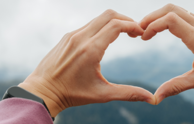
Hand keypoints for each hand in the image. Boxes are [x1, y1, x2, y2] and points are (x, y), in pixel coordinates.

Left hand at [18, 9, 154, 116]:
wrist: (42, 91)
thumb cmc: (72, 94)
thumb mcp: (102, 94)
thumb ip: (128, 93)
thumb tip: (151, 99)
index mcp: (91, 50)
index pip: (116, 25)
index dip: (132, 26)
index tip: (141, 35)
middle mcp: (81, 38)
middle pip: (109, 15)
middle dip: (126, 20)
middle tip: (135, 32)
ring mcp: (72, 35)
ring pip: (98, 19)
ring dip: (114, 22)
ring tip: (124, 34)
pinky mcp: (67, 37)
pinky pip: (88, 25)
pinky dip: (102, 27)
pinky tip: (107, 39)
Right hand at [140, 4, 193, 104]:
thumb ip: (177, 86)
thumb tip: (156, 97)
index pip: (170, 20)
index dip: (152, 25)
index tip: (144, 38)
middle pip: (170, 9)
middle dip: (151, 17)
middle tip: (140, 30)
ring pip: (178, 10)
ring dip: (161, 17)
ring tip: (150, 31)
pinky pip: (187, 15)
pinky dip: (173, 19)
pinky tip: (168, 31)